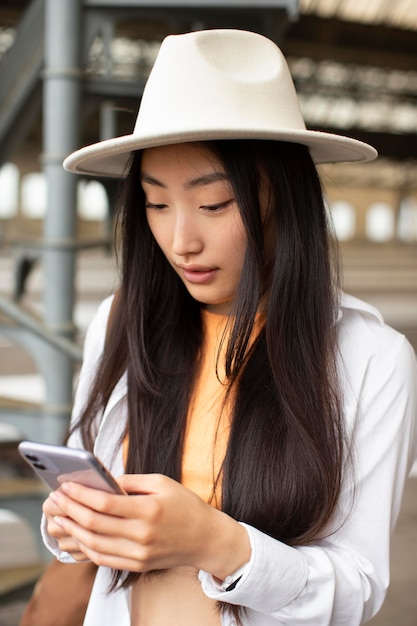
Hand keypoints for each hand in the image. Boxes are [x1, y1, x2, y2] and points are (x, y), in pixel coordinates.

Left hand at [47, 474, 250, 577]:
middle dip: (70, 510)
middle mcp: (142, 534)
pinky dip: (86, 547)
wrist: (205, 539)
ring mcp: (139, 553)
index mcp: (149, 509)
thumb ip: (131, 481)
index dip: (81, 494)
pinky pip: (103, 558)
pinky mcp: (137, 565)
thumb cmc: (185, 505)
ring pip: (95, 544)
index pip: (105, 503)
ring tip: (59, 516)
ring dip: (73, 530)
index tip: (65, 485)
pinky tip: (77, 534)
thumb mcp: (162, 483)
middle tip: (55, 499)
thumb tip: (102, 479)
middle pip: (95, 524)